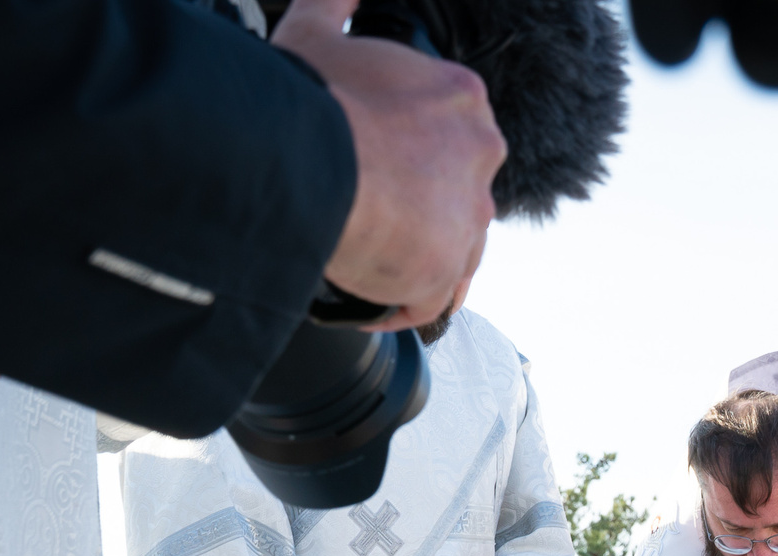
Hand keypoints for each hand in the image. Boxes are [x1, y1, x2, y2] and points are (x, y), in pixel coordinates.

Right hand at [276, 0, 504, 330]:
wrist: (299, 162)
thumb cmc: (309, 102)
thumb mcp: (318, 31)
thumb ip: (336, 4)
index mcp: (460, 98)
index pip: (454, 136)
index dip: (414, 157)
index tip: (383, 168)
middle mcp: (479, 156)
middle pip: (459, 194)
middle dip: (421, 209)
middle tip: (371, 214)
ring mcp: (467, 217)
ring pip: (453, 250)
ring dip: (415, 259)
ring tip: (371, 258)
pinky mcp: (443, 269)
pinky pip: (432, 302)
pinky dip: (400, 304)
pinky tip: (370, 302)